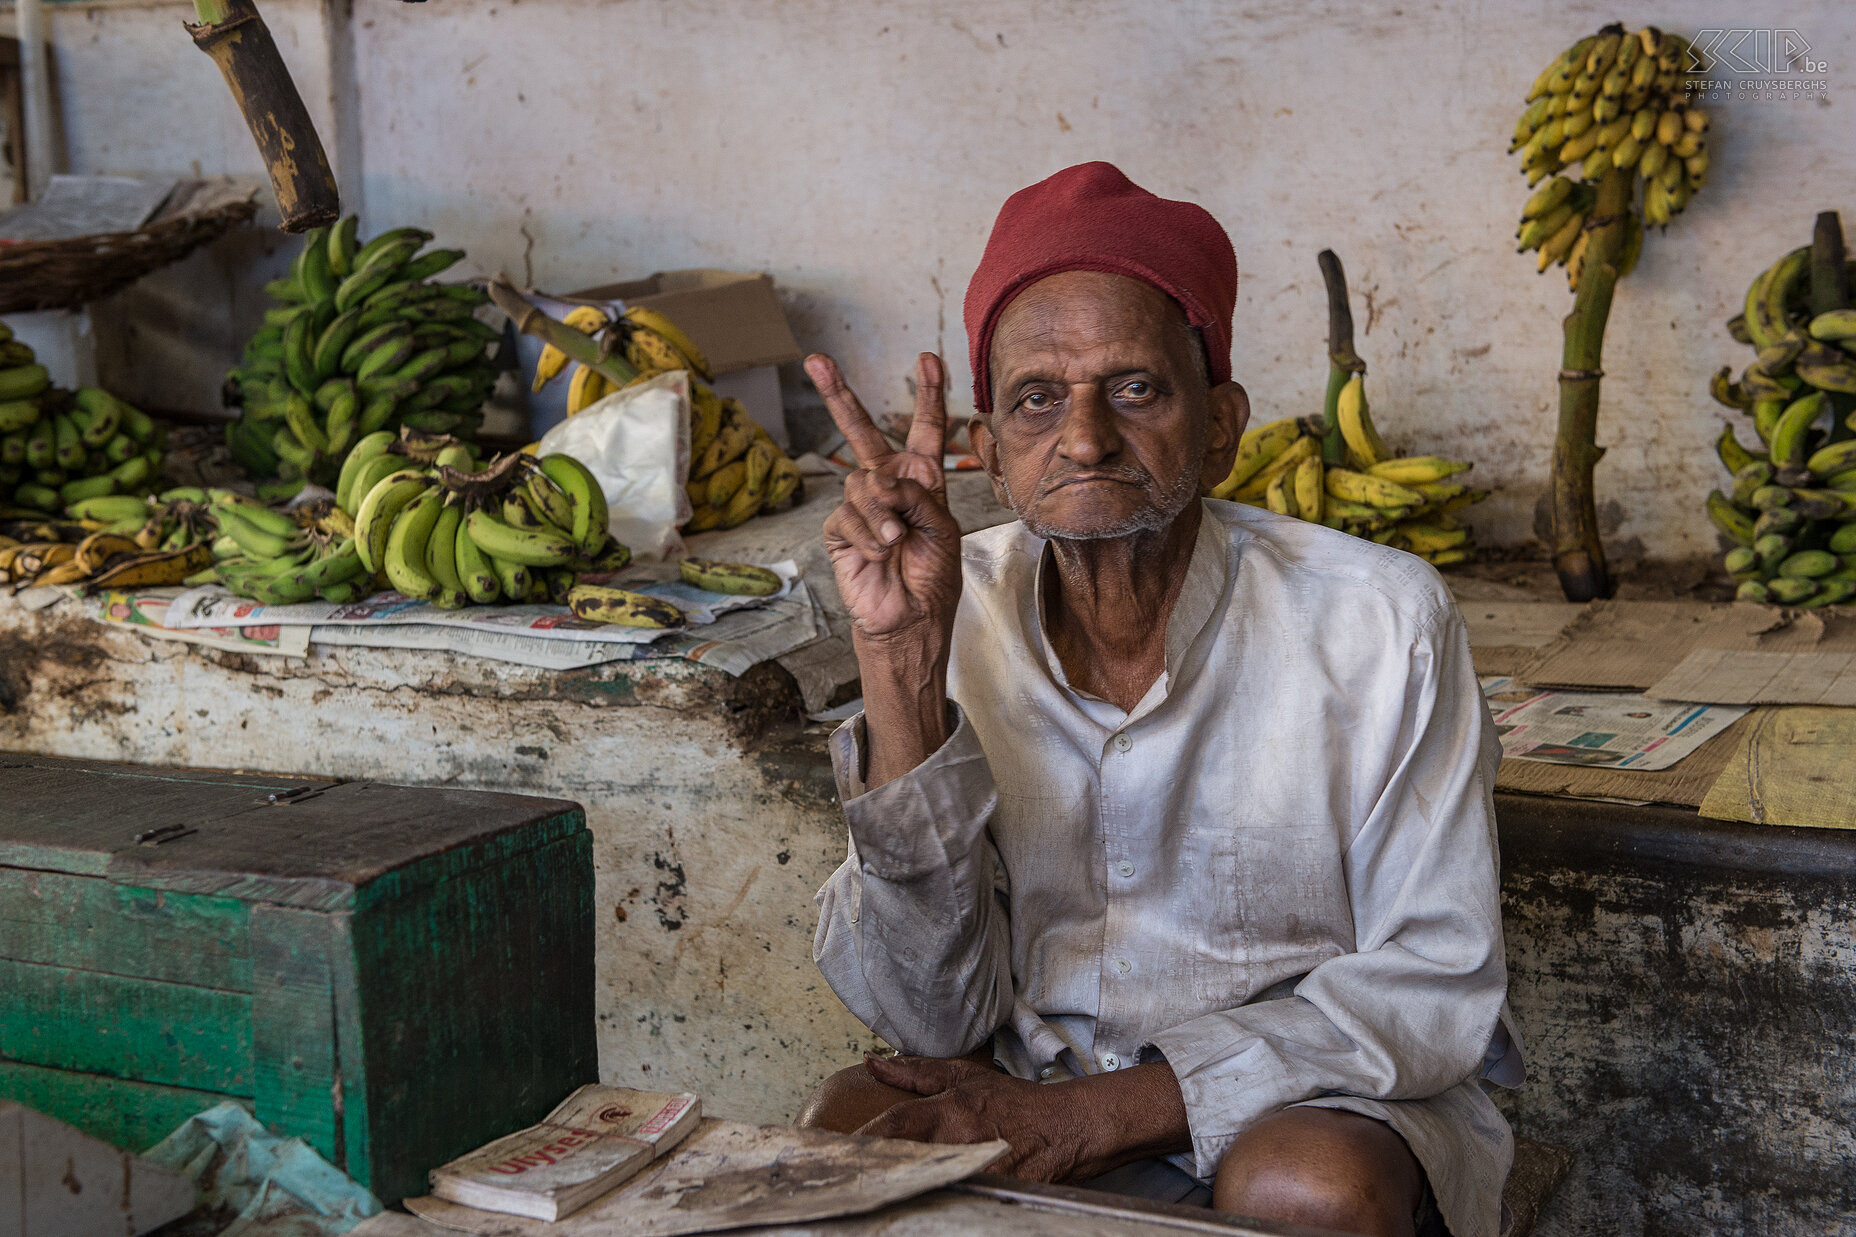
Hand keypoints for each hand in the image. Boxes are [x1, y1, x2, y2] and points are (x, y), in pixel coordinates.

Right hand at [810, 353, 961, 645]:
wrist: (910, 618)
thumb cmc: (933, 575)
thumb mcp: (942, 528)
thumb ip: (916, 496)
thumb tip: (878, 481)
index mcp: (922, 481)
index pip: (925, 430)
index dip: (927, 395)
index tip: (928, 360)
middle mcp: (889, 486)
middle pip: (862, 432)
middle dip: (839, 396)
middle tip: (816, 361)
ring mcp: (861, 506)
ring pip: (861, 483)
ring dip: (882, 513)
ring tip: (896, 540)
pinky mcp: (840, 530)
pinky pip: (848, 516)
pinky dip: (869, 535)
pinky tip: (880, 553)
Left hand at [851, 1055, 1107, 1183]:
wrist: (1068, 1128)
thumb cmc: (1015, 1104)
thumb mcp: (965, 1078)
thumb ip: (915, 1072)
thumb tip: (873, 1062)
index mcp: (947, 1111)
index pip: (894, 1126)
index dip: (862, 1140)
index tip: (833, 1151)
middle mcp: (957, 1141)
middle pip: (904, 1164)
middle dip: (877, 1174)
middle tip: (846, 1184)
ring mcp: (975, 1171)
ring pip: (929, 1189)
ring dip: (907, 1193)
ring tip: (876, 1200)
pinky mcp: (993, 1194)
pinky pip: (958, 1204)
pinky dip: (939, 1204)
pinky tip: (919, 1208)